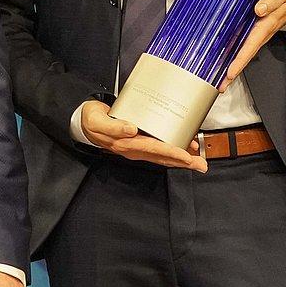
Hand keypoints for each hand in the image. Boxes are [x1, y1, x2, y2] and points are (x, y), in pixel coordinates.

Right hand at [79, 101, 206, 171]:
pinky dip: (172, 150)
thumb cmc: (92, 120)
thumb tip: (131, 129)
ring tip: (197, 160)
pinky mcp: (138, 142)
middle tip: (201, 165)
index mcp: (126, 144)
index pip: (153, 149)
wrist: (84, 122)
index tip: (187, 156)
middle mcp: (134, 149)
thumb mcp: (98, 121)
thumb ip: (114, 126)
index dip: (171, 152)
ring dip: (181, 159)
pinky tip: (183, 147)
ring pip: (163, 156)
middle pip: (163, 157)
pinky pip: (158, 150)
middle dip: (183, 162)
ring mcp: (137, 147)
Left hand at [220, 0, 285, 88]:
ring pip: (244, 51)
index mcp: (267, 24)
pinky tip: (224, 59)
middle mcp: (261, 32)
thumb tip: (259, 9)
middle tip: (222, 84)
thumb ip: (272, 0)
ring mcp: (257, 32)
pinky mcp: (254, 29)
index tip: (231, 71)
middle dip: (234, 70)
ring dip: (232, 65)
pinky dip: (233, 53)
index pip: (251, 45)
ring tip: (220, 78)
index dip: (241, 59)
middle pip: (246, 54)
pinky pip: (243, 43)